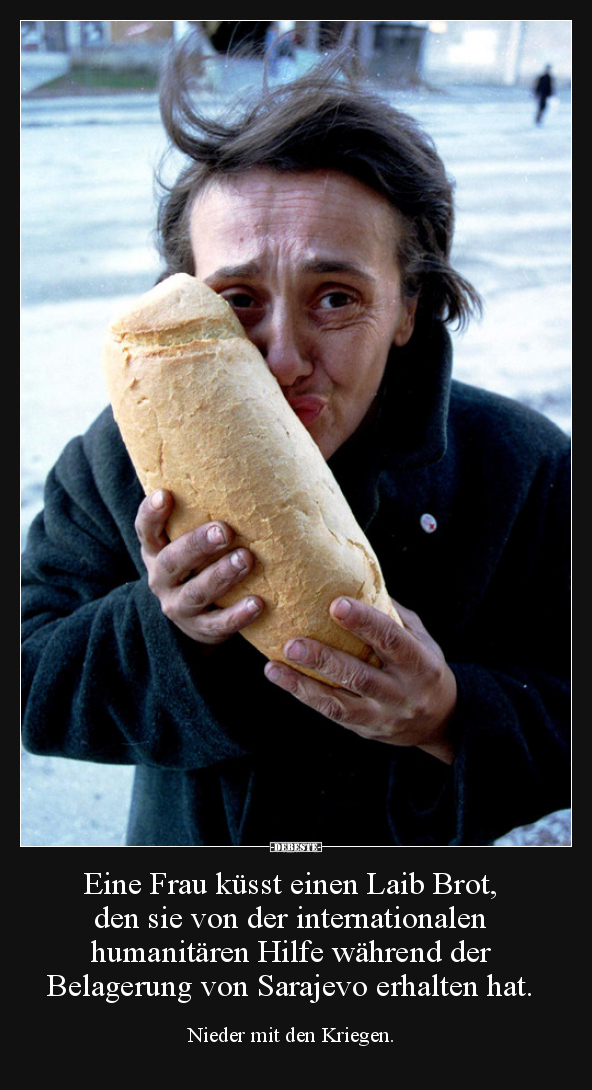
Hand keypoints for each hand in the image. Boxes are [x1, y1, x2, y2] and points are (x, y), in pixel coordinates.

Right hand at [135, 490, 263, 643]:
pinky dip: (238, 615)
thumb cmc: (201, 561)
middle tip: (223, 530)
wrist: (197, 618)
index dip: (151, 514)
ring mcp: (179, 606)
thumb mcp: (191, 539)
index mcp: (156, 551)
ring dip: (221, 576)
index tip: (165, 494)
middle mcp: (161, 578)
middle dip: (196, 545)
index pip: (145, 530)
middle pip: (171, 562)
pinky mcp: (201, 629)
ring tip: (246, 559)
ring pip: (196, 593)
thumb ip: (205, 512)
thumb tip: (250, 457)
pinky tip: (258, 603)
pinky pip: (218, 625)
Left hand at [264, 597, 456, 763]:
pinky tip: (281, 677)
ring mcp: (383, 715)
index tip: (336, 604)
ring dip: (304, 683)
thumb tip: (355, 579)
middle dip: (325, 660)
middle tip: (293, 643)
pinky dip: (304, 695)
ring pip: (340, 703)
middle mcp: (402, 692)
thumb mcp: (421, 638)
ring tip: (275, 665)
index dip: (365, 622)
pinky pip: (332, 713)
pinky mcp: (365, 728)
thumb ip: (391, 614)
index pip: (392, 639)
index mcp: (420, 663)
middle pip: (361, 676)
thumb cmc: (424, 667)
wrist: (442, 720)